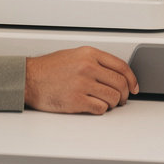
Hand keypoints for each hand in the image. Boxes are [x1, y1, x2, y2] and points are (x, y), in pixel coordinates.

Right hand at [24, 46, 138, 114]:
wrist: (28, 79)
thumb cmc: (49, 68)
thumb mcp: (74, 55)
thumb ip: (95, 61)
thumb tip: (115, 74)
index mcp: (89, 54)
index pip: (121, 66)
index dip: (132, 79)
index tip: (134, 87)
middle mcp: (88, 67)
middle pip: (120, 84)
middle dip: (124, 94)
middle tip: (122, 99)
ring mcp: (82, 84)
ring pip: (113, 98)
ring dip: (113, 103)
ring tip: (106, 103)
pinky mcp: (76, 100)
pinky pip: (101, 109)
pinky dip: (101, 110)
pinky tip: (94, 106)